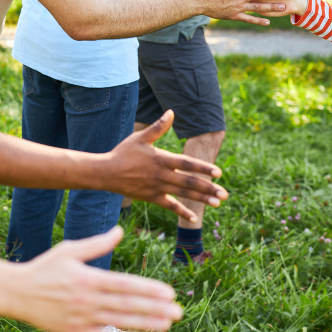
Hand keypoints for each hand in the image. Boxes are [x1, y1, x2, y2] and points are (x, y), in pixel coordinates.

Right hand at [12, 227, 180, 331]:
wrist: (16, 292)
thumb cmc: (44, 268)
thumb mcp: (70, 249)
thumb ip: (97, 243)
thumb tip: (120, 231)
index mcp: (88, 277)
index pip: (125, 285)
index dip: (148, 289)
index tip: (169, 292)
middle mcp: (88, 299)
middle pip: (128, 305)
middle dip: (155, 308)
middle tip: (179, 311)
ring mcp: (82, 317)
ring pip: (120, 322)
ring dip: (146, 323)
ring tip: (168, 323)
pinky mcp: (76, 331)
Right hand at [104, 111, 226, 222]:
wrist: (106, 172)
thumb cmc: (123, 153)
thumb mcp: (140, 137)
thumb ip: (158, 127)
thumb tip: (171, 112)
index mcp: (162, 159)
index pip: (187, 164)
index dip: (203, 168)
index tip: (218, 173)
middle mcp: (162, 175)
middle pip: (189, 182)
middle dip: (209, 188)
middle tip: (225, 194)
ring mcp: (158, 187)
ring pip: (183, 194)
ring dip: (201, 199)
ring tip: (218, 203)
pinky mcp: (152, 197)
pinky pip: (170, 205)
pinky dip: (182, 212)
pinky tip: (194, 219)